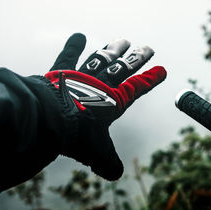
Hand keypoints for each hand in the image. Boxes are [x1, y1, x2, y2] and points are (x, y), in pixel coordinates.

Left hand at [45, 33, 165, 179]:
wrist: (48, 120)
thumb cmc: (77, 136)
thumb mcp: (97, 154)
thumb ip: (108, 163)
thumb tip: (115, 175)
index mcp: (113, 102)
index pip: (136, 88)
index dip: (150, 79)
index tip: (162, 70)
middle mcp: (101, 85)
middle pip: (124, 68)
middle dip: (137, 58)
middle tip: (148, 48)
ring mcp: (82, 76)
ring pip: (103, 59)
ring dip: (114, 49)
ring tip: (123, 40)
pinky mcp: (62, 72)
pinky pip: (69, 56)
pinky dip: (74, 45)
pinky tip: (78, 35)